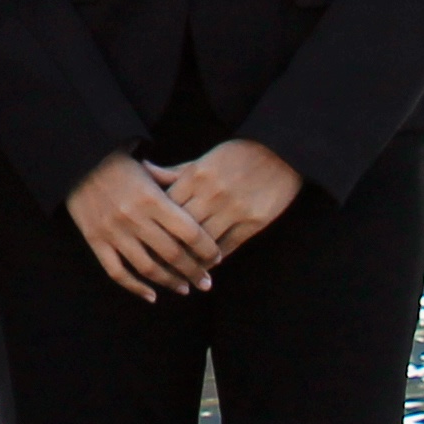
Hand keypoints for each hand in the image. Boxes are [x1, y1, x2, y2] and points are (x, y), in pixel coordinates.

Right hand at [66, 149, 221, 300]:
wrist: (77, 159)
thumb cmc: (119, 164)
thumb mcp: (151, 172)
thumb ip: (174, 191)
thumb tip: (202, 210)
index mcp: (152, 199)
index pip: (190, 233)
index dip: (208, 250)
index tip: (217, 258)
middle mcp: (134, 218)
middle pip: (174, 255)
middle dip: (195, 272)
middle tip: (206, 282)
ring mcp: (114, 231)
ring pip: (149, 268)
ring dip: (170, 282)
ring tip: (184, 288)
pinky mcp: (95, 239)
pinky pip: (117, 272)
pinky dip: (136, 287)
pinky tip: (151, 294)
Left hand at [150, 139, 303, 260]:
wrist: (280, 152)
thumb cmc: (237, 153)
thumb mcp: (204, 159)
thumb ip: (175, 171)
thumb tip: (144, 169)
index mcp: (195, 176)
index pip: (167, 206)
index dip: (154, 223)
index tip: (144, 238)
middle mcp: (211, 194)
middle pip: (182, 227)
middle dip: (169, 246)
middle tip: (156, 262)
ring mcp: (233, 210)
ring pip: (204, 242)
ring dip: (192, 258)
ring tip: (180, 271)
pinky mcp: (253, 222)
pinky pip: (228, 246)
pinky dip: (215, 257)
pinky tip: (206, 264)